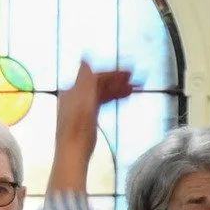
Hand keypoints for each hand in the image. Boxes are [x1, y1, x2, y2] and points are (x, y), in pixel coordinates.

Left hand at [49, 60, 135, 193]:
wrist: (73, 152)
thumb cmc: (78, 126)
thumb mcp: (82, 98)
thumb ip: (85, 77)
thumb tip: (85, 57)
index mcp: (74, 89)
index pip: (96, 76)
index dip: (113, 73)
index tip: (130, 72)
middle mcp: (76, 95)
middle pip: (99, 83)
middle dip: (117, 80)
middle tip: (135, 80)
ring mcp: (82, 107)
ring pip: (102, 93)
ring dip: (117, 89)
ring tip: (133, 89)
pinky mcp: (87, 118)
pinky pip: (101, 102)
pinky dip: (112, 98)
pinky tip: (122, 98)